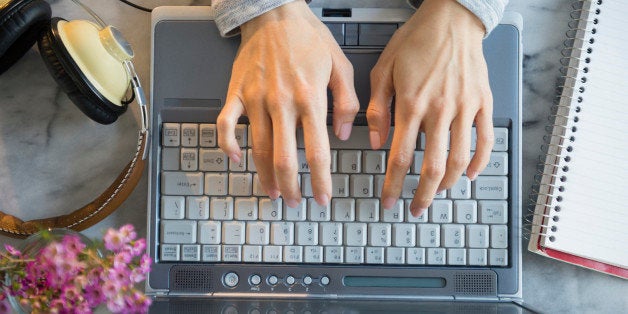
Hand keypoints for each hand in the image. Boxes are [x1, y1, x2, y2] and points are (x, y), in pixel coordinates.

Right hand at [217, 1, 358, 206]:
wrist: (273, 12)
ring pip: (257, 148)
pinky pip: (226, 124)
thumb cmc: (308, 37)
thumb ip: (347, 101)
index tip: (322, 198)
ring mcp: (255, 99)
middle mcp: (281, 104)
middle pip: (284, 158)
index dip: (319, 181)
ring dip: (264, 174)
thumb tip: (345, 134)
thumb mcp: (340, 64)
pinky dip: (228, 144)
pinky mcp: (237, 93)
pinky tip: (235, 159)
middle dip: (291, 187)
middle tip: (296, 203)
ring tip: (273, 191)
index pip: (316, 151)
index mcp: (309, 98)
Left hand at [367, 0, 493, 216]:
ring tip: (438, 194)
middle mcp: (440, 110)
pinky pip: (486, 140)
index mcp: (412, 104)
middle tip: (415, 208)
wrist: (451, 18)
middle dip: (422, 195)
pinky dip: (480, 162)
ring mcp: (465, 108)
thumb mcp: (383, 70)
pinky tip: (471, 174)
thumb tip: (375, 141)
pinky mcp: (484, 103)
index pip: (401, 157)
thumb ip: (377, 108)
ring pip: (461, 159)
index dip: (394, 184)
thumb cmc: (416, 41)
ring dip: (449, 184)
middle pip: (433, 167)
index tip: (389, 200)